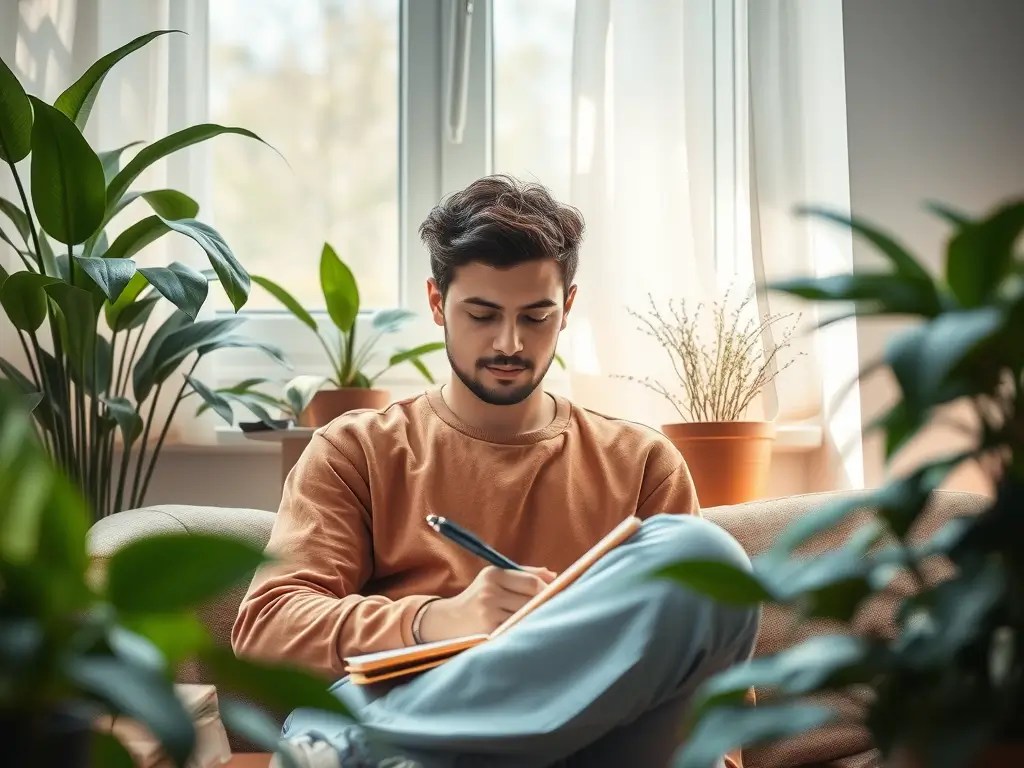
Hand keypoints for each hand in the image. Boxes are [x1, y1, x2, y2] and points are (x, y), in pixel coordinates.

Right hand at [418, 565, 555, 641]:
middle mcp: (489, 592)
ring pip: (526, 615)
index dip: (548, 589)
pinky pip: (516, 628)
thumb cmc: (479, 596)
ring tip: (544, 620)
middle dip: (545, 604)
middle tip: (557, 609)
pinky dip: (525, 629)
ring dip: (537, 618)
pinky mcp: (488, 631)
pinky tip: (528, 631)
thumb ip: (525, 574)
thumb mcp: (496, 578)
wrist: (449, 620)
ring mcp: (488, 612)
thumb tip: (554, 576)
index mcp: (493, 574)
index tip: (559, 595)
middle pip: (531, 599)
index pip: (531, 581)